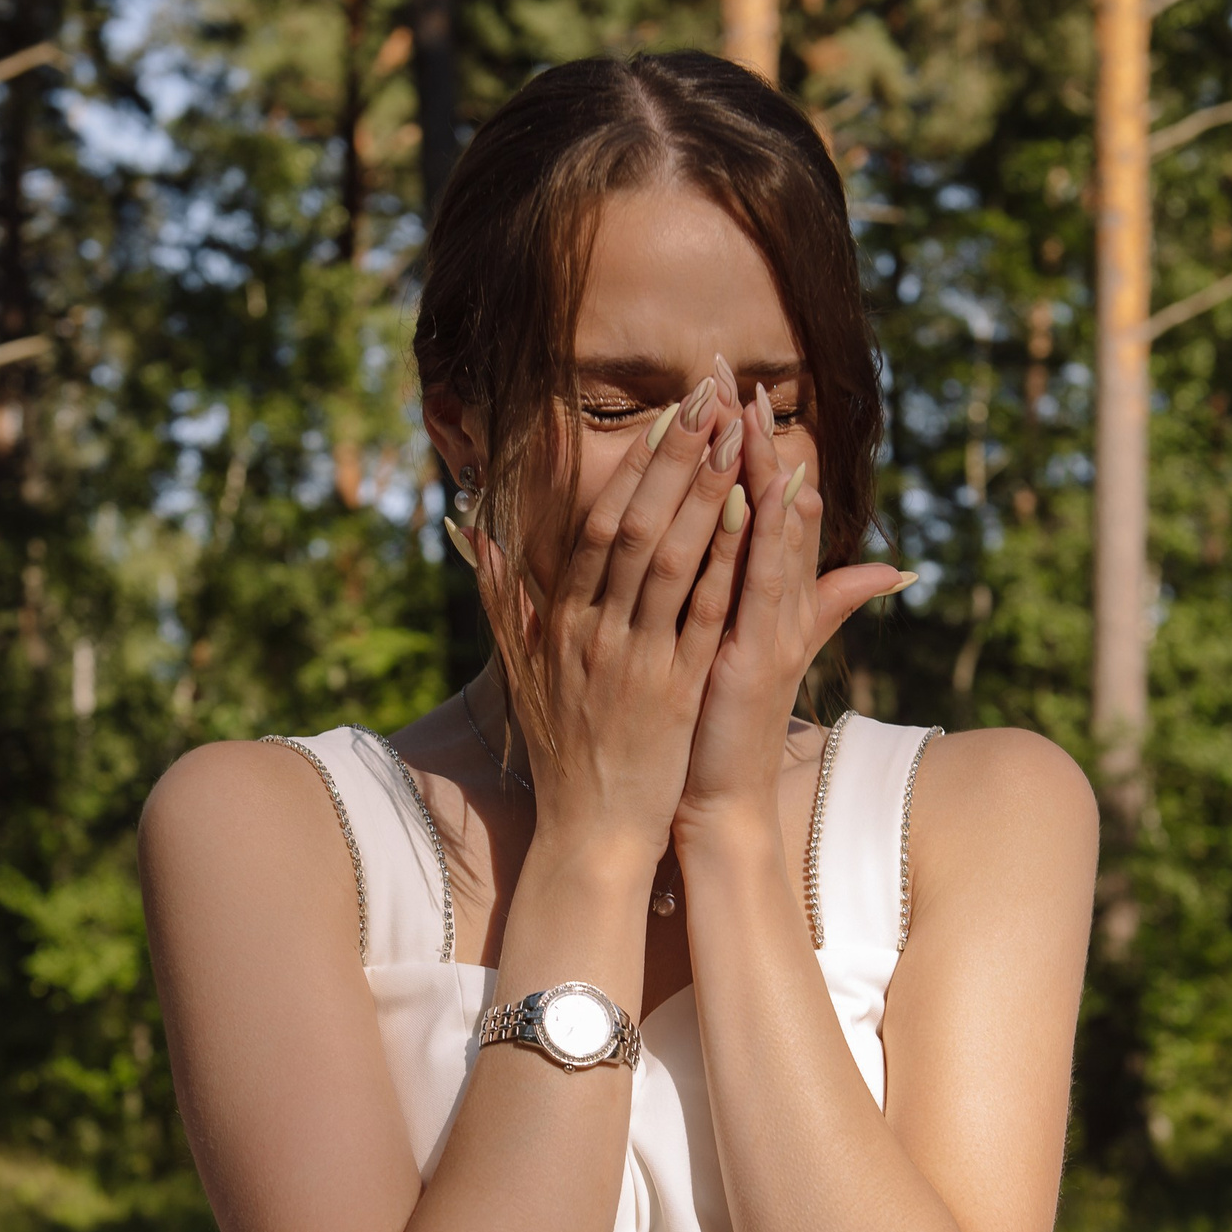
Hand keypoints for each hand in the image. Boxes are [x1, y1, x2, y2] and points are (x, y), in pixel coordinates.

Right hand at [472, 374, 751, 866]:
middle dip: (676, 460)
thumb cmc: (563, 751)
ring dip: (707, 495)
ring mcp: (632, 660)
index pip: (599, 527)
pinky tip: (755, 522)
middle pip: (635, 527)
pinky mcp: (672, 692)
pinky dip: (727, 565)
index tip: (669, 417)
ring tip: (739, 439)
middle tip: (710, 400)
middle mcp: (593, 631)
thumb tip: (476, 534)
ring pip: (671, 561)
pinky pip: (703, 615)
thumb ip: (502, 601)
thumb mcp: (520, 672)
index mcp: (561, 621)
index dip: (637, 468)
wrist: (589, 831)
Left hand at [677, 360, 910, 839]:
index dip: (750, 448)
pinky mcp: (759, 659)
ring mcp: (771, 628)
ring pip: (773, 535)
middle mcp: (774, 605)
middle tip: (738, 376)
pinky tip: (761, 497)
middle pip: (772, 504)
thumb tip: (866, 568)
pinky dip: (763, 542)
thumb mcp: (747, 652)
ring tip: (752, 412)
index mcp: (760, 596)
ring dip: (763, 471)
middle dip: (756, 440)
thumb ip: (791, 602)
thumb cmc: (717, 724)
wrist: (716, 798)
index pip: (760, 504)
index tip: (733, 390)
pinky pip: (762, 590)